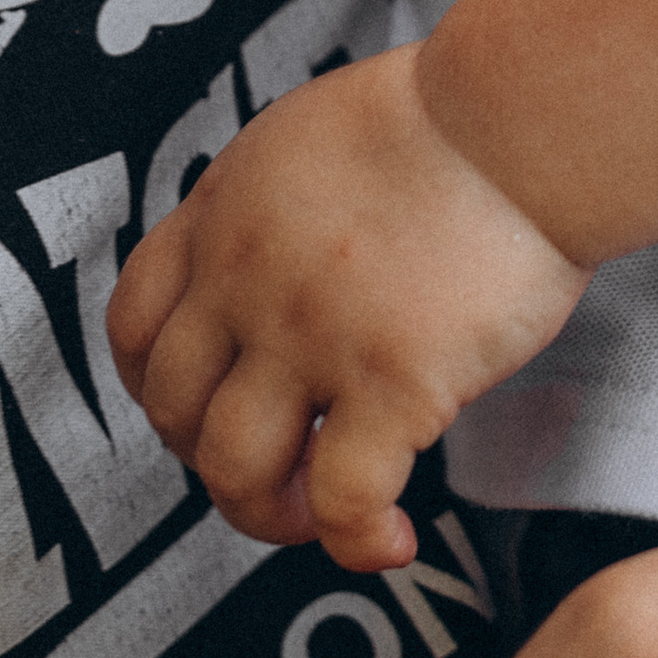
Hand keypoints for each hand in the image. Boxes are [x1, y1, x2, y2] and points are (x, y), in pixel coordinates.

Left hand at [107, 47, 584, 569]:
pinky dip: (359, 542)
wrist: (525, 118)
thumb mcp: (316, 132)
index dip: (154, 387)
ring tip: (318, 512)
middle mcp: (247, 277)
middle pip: (173, 411)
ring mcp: (310, 334)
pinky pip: (344, 502)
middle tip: (271, 463)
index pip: (132, 324)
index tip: (194, 409)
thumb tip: (286, 264)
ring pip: (233, 471)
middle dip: (211, 457)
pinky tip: (391, 540)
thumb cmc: (458, 115)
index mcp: (227, 212)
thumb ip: (277, 204)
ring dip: (268, 514)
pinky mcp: (389, 382)